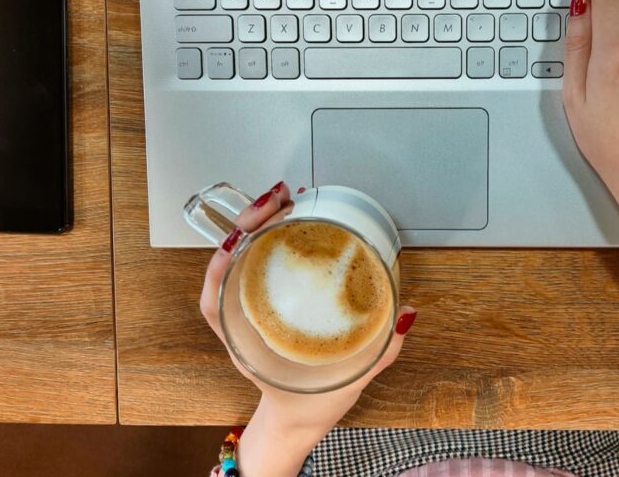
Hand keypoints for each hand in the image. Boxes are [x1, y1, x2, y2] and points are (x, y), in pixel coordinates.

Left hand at [199, 181, 415, 452]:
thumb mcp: (350, 379)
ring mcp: (251, 310)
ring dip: (257, 225)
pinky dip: (268, 238)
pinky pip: (259, 265)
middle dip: (247, 225)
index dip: (220, 268)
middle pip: (228, 266)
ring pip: (241, 260)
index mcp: (248, 345)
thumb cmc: (313, 402)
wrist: (300, 421)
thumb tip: (403, 312)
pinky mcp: (266, 302)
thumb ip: (381, 350)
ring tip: (283, 198)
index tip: (238, 239)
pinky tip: (285, 219)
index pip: (214, 303)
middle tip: (278, 198)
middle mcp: (243, 322)